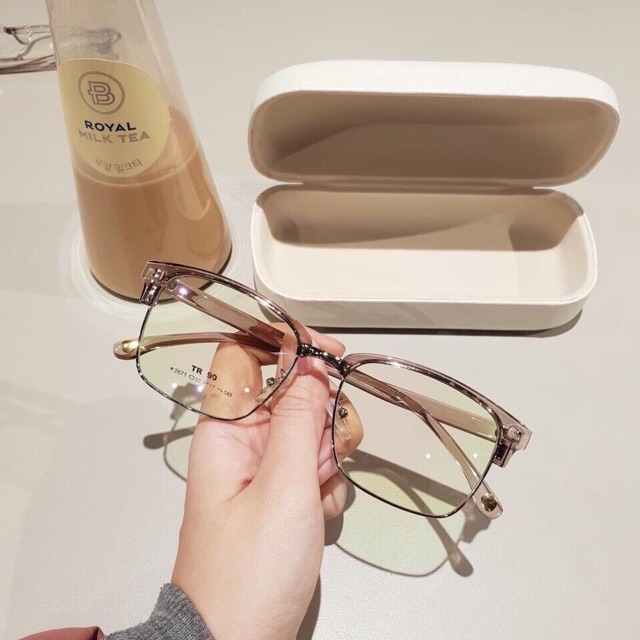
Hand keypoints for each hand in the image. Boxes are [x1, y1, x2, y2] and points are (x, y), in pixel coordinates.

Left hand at [172, 327, 360, 639]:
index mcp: (225, 428)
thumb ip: (298, 417)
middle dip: (321, 413)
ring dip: (328, 452)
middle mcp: (244, 440)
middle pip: (292, 390)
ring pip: (311, 426)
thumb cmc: (247, 573)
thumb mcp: (282, 486)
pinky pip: (317, 462)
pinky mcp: (284, 491)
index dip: (284, 343)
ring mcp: (266, 466)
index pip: (245, 353)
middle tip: (324, 449)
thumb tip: (308, 362)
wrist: (241, 639)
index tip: (327, 354)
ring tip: (319, 489)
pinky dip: (328, 481)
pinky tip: (319, 511)